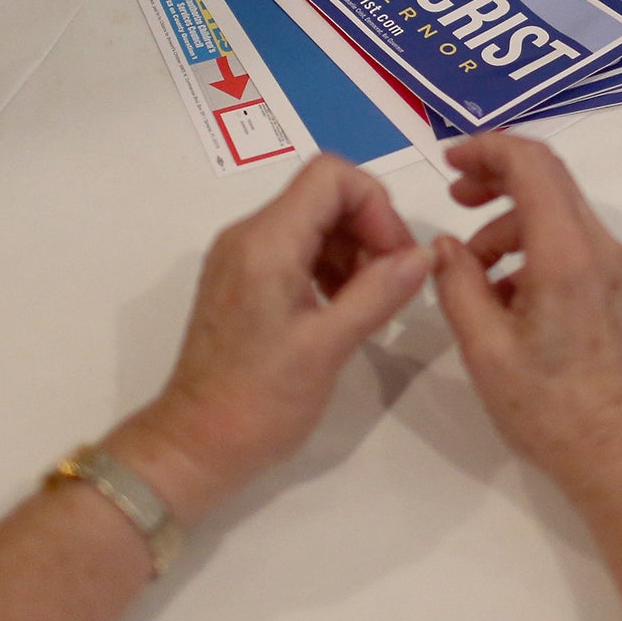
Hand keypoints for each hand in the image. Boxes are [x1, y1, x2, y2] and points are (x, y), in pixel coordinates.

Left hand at [112, 155, 431, 521]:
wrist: (197, 444)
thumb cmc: (260, 400)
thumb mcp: (328, 346)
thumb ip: (378, 292)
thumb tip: (424, 255)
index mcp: (266, 242)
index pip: (331, 176)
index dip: (376, 206)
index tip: (395, 258)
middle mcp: (248, 236)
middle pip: (324, 194)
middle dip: (369, 229)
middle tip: (393, 285)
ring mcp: (241, 258)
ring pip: (313, 221)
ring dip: (353, 251)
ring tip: (371, 304)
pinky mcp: (242, 282)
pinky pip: (296, 250)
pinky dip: (330, 267)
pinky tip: (344, 310)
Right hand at [432, 135, 621, 495]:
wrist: (616, 452)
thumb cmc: (547, 406)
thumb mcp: (484, 348)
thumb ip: (458, 284)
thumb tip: (445, 247)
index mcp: (567, 254)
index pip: (532, 165)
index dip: (487, 150)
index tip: (449, 163)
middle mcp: (602, 248)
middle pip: (550, 179)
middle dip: (497, 179)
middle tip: (454, 202)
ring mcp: (619, 268)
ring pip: (560, 214)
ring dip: (511, 225)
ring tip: (473, 276)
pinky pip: (575, 245)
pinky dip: (535, 249)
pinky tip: (507, 296)